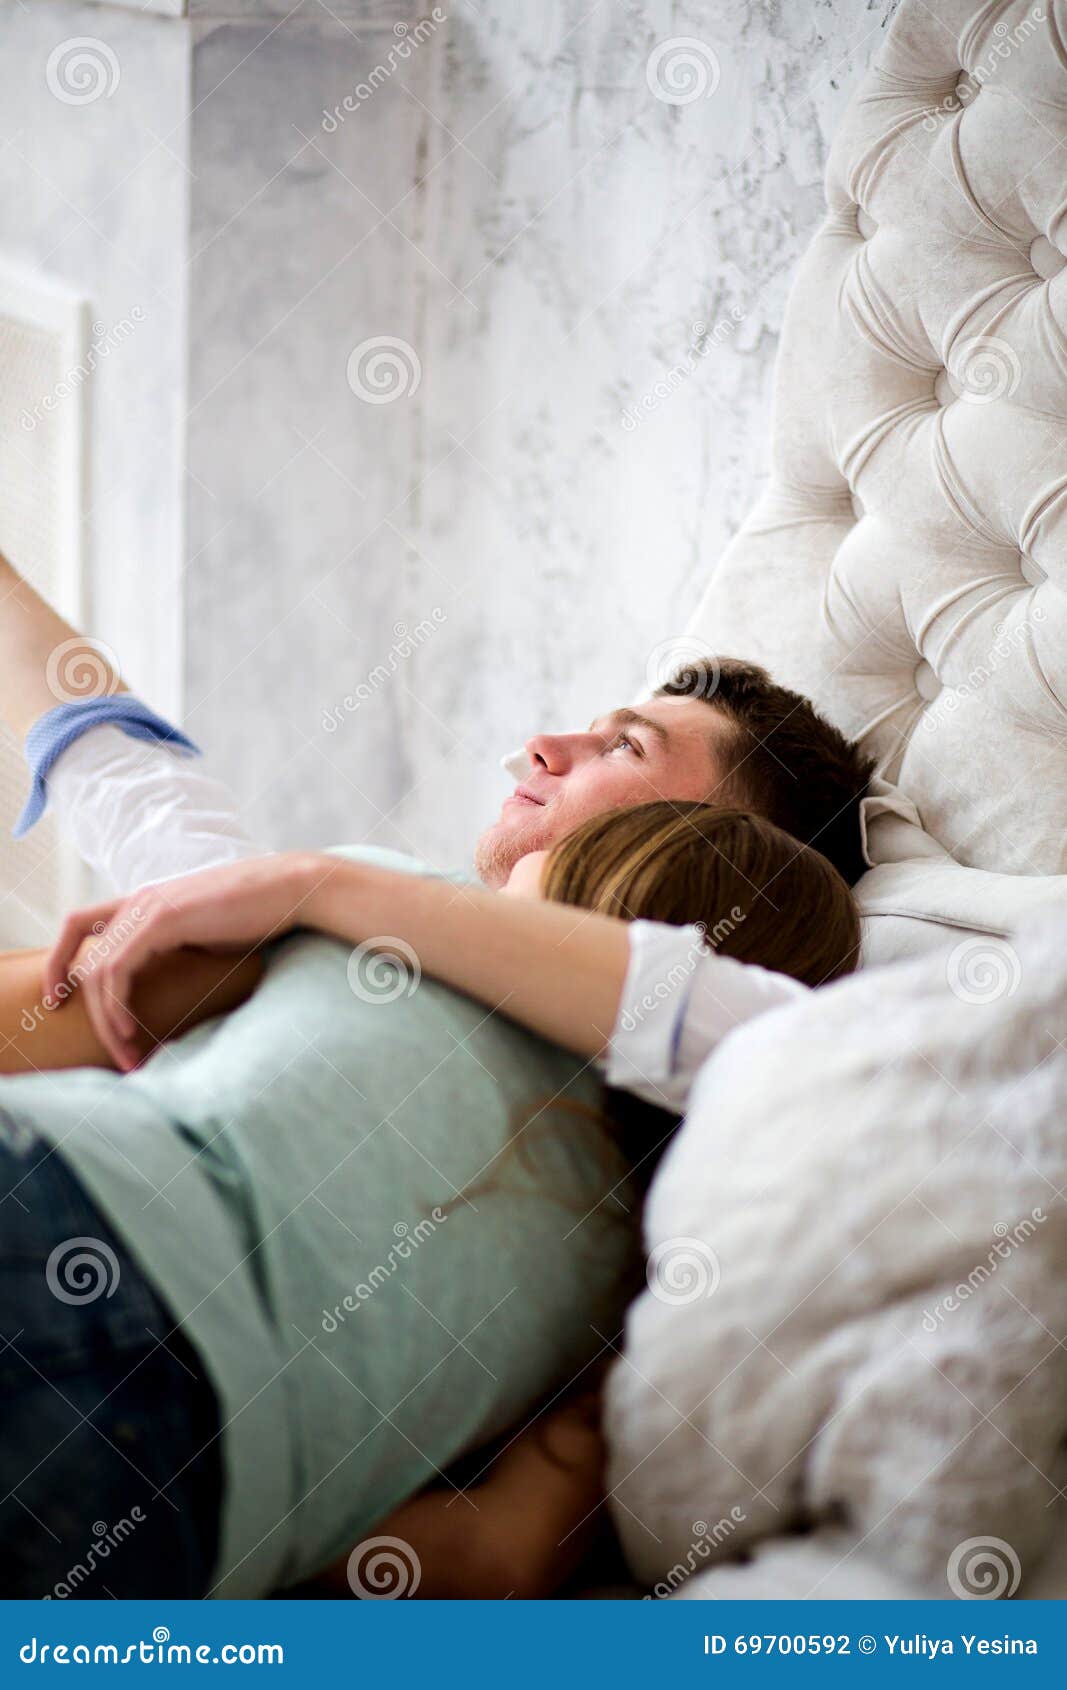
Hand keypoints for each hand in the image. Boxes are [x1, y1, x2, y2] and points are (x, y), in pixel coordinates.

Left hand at [44, 851, 329, 1068]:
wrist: (293, 889)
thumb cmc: (261, 916)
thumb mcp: (206, 938)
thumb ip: (177, 954)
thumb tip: (165, 993)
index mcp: (146, 904)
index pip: (80, 927)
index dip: (60, 962)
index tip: (60, 1001)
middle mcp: (138, 902)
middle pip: (86, 961)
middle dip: (94, 1014)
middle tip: (119, 1055)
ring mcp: (147, 906)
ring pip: (98, 969)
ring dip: (106, 1019)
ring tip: (127, 1051)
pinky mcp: (162, 917)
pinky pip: (118, 967)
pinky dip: (116, 1002)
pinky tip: (130, 1027)